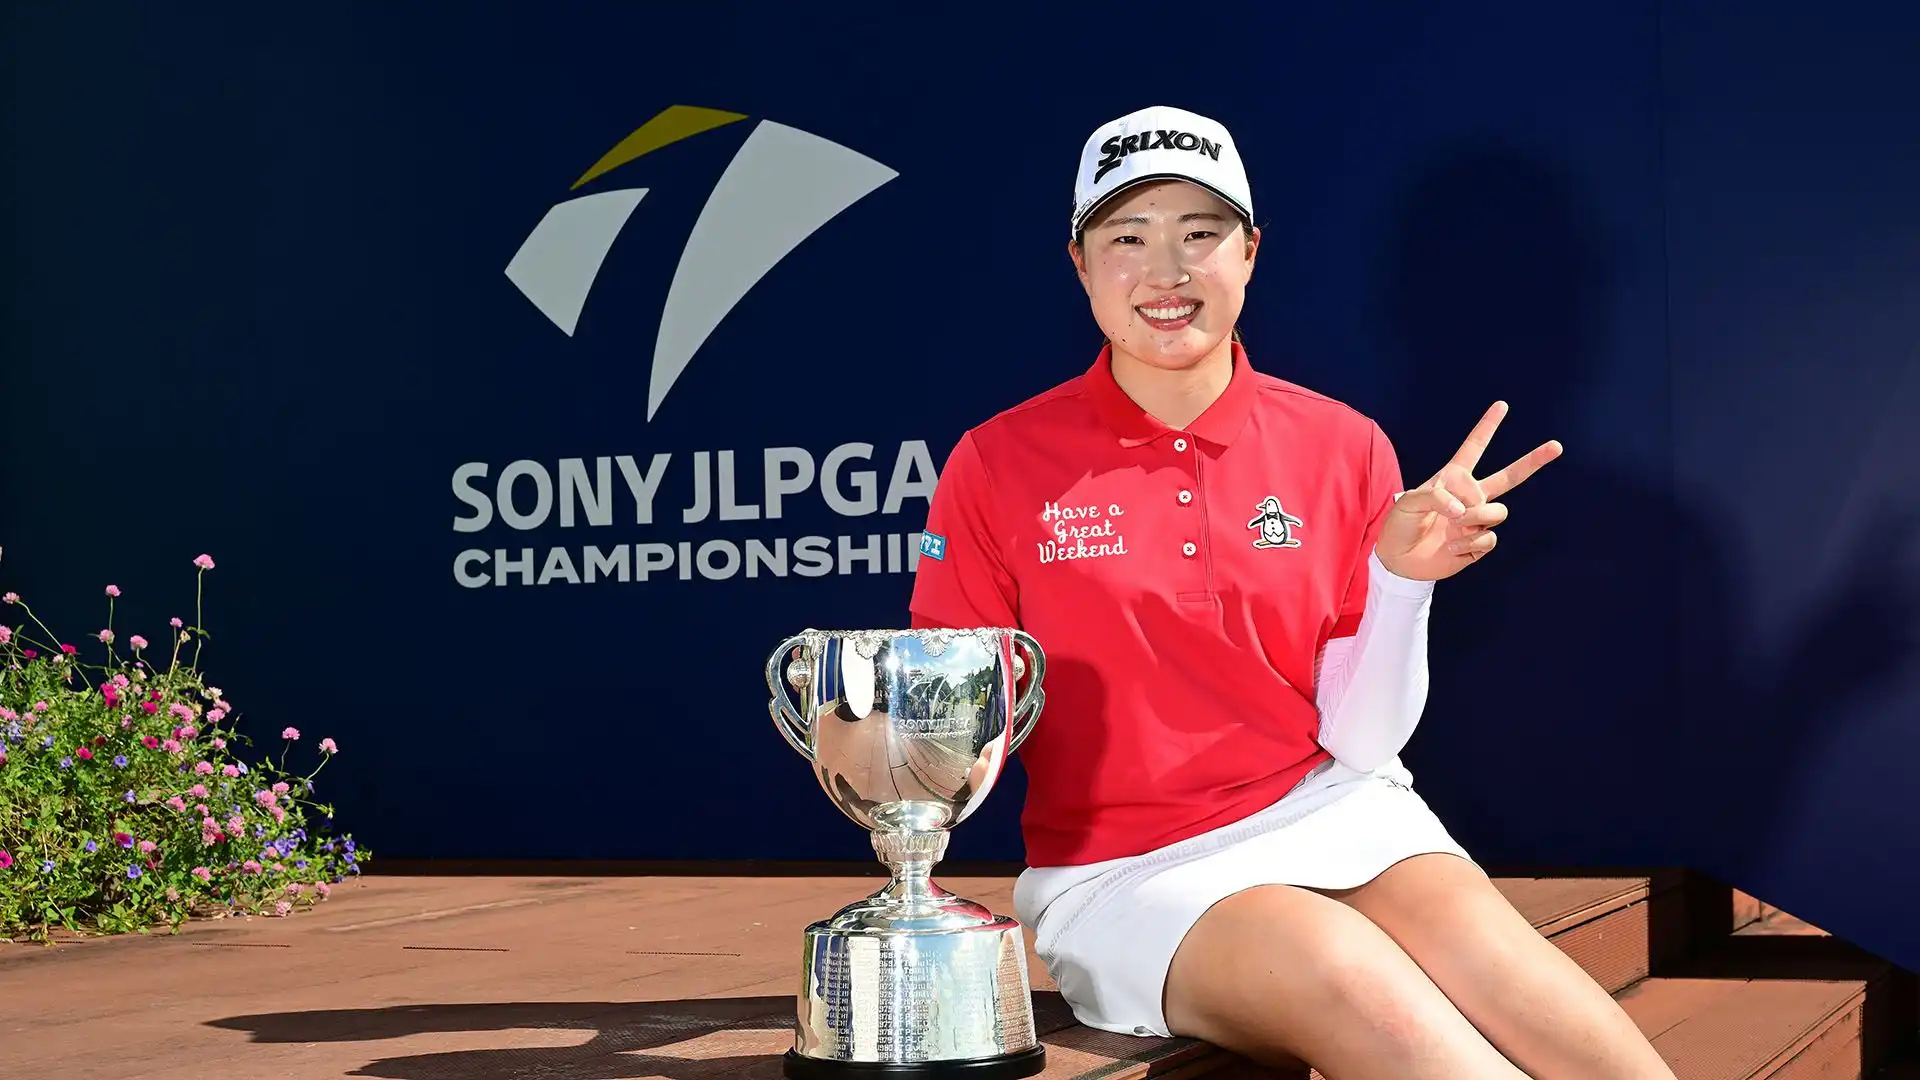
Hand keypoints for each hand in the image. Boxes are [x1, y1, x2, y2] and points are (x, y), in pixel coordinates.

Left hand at [1376, 402, 1561, 581]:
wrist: (1399, 560)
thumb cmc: (1400, 525)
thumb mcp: (1409, 502)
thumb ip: (1436, 497)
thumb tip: (1465, 510)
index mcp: (1453, 478)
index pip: (1474, 448)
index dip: (1487, 427)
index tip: (1502, 405)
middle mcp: (1470, 496)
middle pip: (1509, 476)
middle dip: (1533, 461)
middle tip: (1556, 446)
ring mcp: (1477, 520)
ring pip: (1497, 511)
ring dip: (1474, 518)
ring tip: (1452, 525)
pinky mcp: (1478, 544)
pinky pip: (1488, 538)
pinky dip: (1468, 543)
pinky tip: (1451, 545)